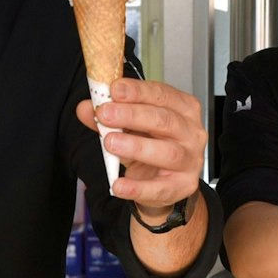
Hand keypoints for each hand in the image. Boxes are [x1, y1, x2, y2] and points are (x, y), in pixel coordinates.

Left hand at [75, 78, 205, 210]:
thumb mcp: (129, 127)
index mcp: (182, 109)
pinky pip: (159, 188)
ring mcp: (190, 161)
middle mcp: (191, 132)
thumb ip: (108, 117)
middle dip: (132, 115)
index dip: (138, 91)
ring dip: (136, 146)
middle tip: (105, 114)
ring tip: (110, 142)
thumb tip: (86, 108)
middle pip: (164, 120)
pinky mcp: (182, 186)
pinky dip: (137, 187)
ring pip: (166, 152)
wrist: (164, 183)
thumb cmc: (152, 147)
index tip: (115, 89)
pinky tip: (118, 184)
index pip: (162, 94)